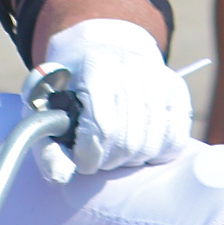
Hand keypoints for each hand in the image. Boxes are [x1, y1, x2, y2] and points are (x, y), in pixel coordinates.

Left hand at [25, 19, 191, 182]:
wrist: (101, 48)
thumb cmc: (69, 85)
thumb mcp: (46, 108)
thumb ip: (48, 145)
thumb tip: (62, 176)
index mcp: (95, 66)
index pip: (102, 128)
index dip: (90, 156)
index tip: (82, 160)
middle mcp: (132, 67)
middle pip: (127, 141)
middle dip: (108, 160)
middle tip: (97, 155)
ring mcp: (159, 77)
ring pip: (151, 145)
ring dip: (130, 159)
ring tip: (115, 148)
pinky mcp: (177, 89)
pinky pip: (175, 140)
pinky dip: (156, 154)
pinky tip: (139, 145)